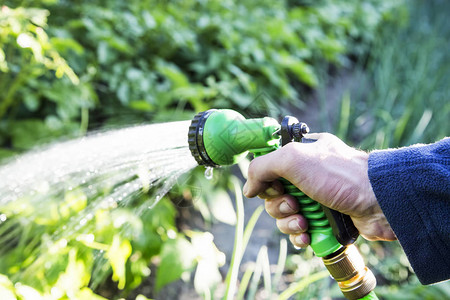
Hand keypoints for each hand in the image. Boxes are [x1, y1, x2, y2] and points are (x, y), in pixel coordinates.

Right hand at [243, 133, 395, 247]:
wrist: (378, 201)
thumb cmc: (339, 174)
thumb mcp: (293, 159)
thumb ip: (262, 167)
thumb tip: (248, 188)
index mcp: (301, 155)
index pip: (269, 168)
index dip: (266, 181)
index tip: (274, 186)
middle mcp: (307, 176)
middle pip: (274, 196)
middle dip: (279, 206)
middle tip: (294, 205)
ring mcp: (316, 199)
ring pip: (285, 216)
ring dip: (289, 223)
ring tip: (305, 223)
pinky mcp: (325, 220)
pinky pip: (300, 231)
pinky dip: (300, 235)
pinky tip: (308, 235)